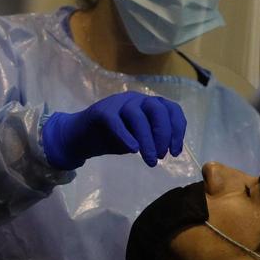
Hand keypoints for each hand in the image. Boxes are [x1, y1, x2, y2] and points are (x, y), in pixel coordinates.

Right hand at [42, 91, 185, 169]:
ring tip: (150, 160)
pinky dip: (126, 135)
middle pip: (157, 109)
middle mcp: (136, 99)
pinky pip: (116, 121)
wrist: (81, 138)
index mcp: (148, 104)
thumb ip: (153, 139)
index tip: (175, 152)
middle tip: (161, 156)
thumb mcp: (139, 139)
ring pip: (137, 116)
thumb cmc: (113, 138)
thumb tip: (166, 149)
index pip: (171, 109)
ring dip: (147, 139)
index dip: (177, 130)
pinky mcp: (101, 111)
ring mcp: (118, 103)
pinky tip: (133, 150)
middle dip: (163, 134)